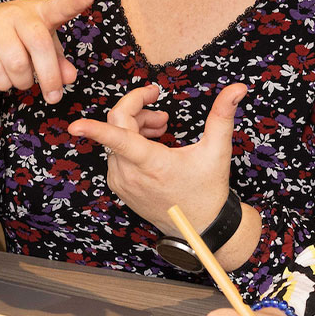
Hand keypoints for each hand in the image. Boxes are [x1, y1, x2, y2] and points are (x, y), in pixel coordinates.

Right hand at [0, 0, 95, 115]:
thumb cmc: (17, 38)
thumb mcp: (41, 47)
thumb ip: (58, 62)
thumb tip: (69, 78)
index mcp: (41, 11)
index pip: (60, 6)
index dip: (75, 2)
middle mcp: (18, 12)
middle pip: (40, 44)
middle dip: (49, 76)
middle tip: (54, 97)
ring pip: (16, 63)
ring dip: (23, 82)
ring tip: (22, 81)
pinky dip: (4, 83)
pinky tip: (4, 78)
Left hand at [66, 82, 248, 237]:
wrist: (200, 228)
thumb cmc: (209, 189)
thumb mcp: (218, 151)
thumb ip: (223, 114)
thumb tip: (239, 87)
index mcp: (152, 164)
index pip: (117, 140)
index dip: (95, 130)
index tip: (75, 125)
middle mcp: (131, 174)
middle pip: (117, 126)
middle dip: (137, 108)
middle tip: (160, 109)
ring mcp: (122, 181)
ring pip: (115, 139)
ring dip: (136, 126)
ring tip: (161, 128)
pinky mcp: (119, 186)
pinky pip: (115, 154)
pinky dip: (130, 143)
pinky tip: (153, 145)